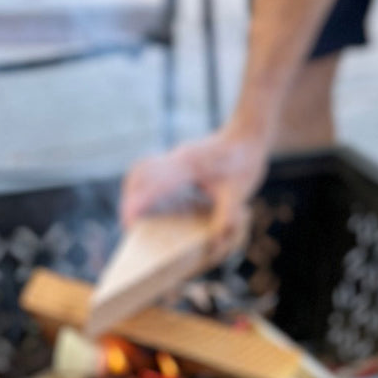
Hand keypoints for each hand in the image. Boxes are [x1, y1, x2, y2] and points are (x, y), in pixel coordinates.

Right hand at [120, 128, 270, 259]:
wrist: (248, 134)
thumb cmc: (244, 161)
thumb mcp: (240, 192)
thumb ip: (226, 217)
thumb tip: (214, 243)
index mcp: (191, 164)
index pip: (155, 182)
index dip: (138, 203)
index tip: (129, 223)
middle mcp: (178, 157)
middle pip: (140, 175)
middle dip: (129, 201)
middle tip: (128, 226)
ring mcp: (174, 156)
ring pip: (140, 170)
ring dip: (132, 192)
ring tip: (132, 216)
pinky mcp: (174, 158)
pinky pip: (147, 169)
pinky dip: (140, 186)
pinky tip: (144, 202)